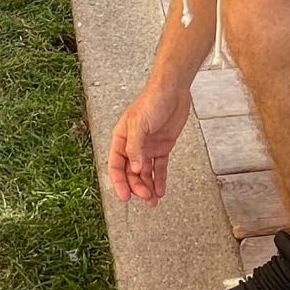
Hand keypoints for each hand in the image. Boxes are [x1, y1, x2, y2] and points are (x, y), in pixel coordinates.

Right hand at [108, 76, 190, 205]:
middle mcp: (133, 145)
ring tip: (153, 200)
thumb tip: (135, 169)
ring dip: (148, 187)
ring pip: (145, 173)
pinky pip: (159, 167)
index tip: (124, 196)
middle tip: (146, 197)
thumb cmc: (152, 100)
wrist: (173, 89)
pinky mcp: (163, 146)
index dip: (119, 182)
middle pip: (131, 172)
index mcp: (121, 138)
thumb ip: (136, 147)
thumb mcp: (139, 124)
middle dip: (137, 186)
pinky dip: (159, 179)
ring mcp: (148, 147)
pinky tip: (161, 190)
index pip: (116, 165)